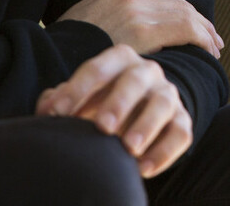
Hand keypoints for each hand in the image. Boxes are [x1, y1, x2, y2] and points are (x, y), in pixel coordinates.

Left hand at [37, 44, 192, 176]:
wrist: (135, 114)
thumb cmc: (100, 103)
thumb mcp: (81, 97)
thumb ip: (61, 99)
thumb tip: (48, 108)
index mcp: (120, 59)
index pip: (98, 69)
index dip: (76, 90)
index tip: (56, 114)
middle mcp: (147, 71)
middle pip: (135, 80)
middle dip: (119, 102)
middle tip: (102, 127)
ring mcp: (168, 94)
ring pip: (163, 103)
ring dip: (146, 125)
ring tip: (129, 148)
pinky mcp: (182, 120)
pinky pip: (180, 133)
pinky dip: (164, 152)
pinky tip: (143, 169)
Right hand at [57, 0, 223, 57]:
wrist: (44, 58)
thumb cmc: (64, 51)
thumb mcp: (85, 24)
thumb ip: (108, 20)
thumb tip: (125, 34)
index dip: (183, 9)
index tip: (196, 24)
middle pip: (176, 2)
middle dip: (199, 20)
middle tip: (213, 39)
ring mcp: (134, 10)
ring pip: (184, 14)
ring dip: (204, 32)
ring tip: (214, 49)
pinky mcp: (140, 30)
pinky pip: (184, 29)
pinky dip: (201, 39)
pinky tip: (208, 52)